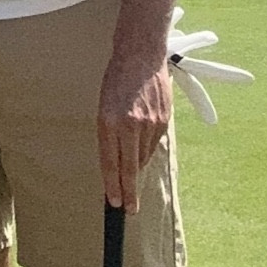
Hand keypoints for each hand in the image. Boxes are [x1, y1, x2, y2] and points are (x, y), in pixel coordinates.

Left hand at [97, 46, 171, 213]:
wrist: (141, 56)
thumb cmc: (116, 80)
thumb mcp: (104, 106)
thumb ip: (110, 134)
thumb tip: (119, 162)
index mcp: (108, 121)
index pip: (110, 162)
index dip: (113, 184)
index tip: (114, 201)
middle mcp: (129, 124)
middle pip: (129, 167)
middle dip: (128, 191)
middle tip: (129, 210)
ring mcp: (149, 123)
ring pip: (142, 157)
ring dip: (136, 168)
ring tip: (131, 176)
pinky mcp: (163, 120)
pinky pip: (153, 144)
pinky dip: (146, 150)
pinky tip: (141, 148)